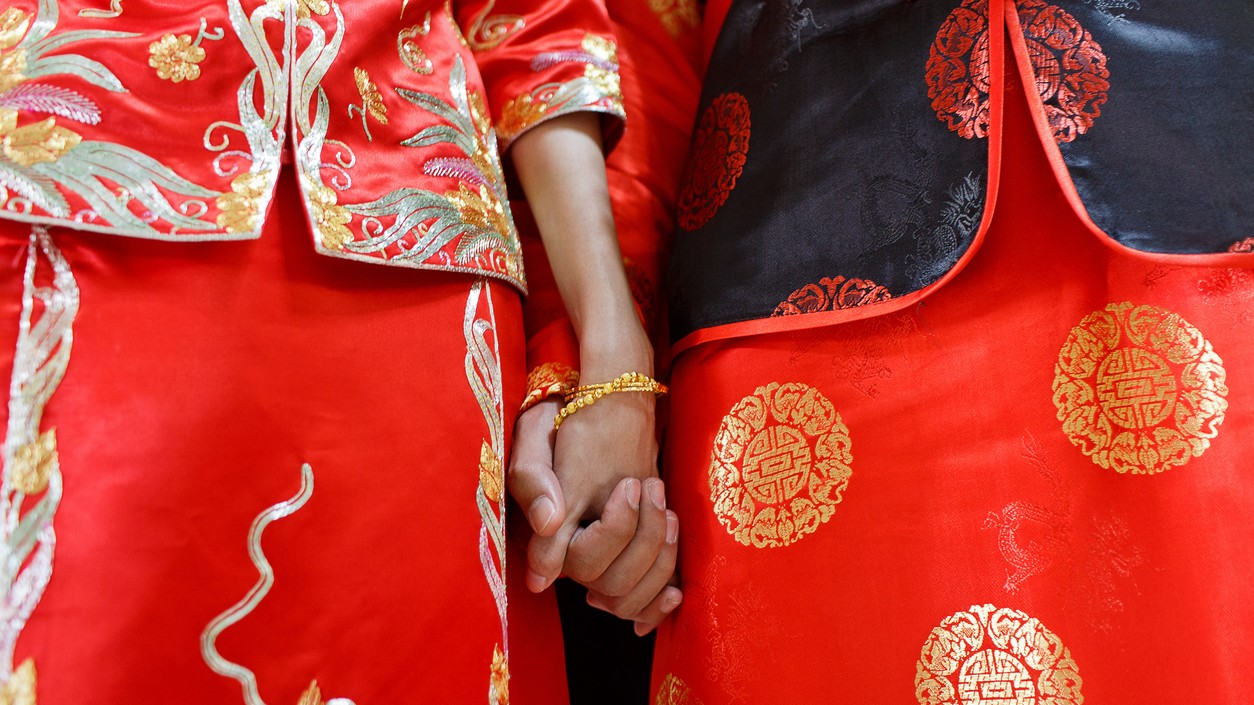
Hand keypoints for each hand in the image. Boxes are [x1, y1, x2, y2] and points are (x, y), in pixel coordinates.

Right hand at [506, 390, 682, 633]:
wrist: (599, 410)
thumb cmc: (562, 420)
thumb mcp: (535, 435)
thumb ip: (533, 481)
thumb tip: (549, 525)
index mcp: (545, 532)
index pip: (583, 563)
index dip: (616, 531)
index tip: (630, 485)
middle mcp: (569, 555)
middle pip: (613, 585)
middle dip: (645, 540)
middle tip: (652, 489)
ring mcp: (599, 561)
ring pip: (630, 596)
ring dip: (660, 556)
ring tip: (668, 511)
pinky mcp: (623, 559)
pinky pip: (641, 603)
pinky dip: (659, 596)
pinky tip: (676, 589)